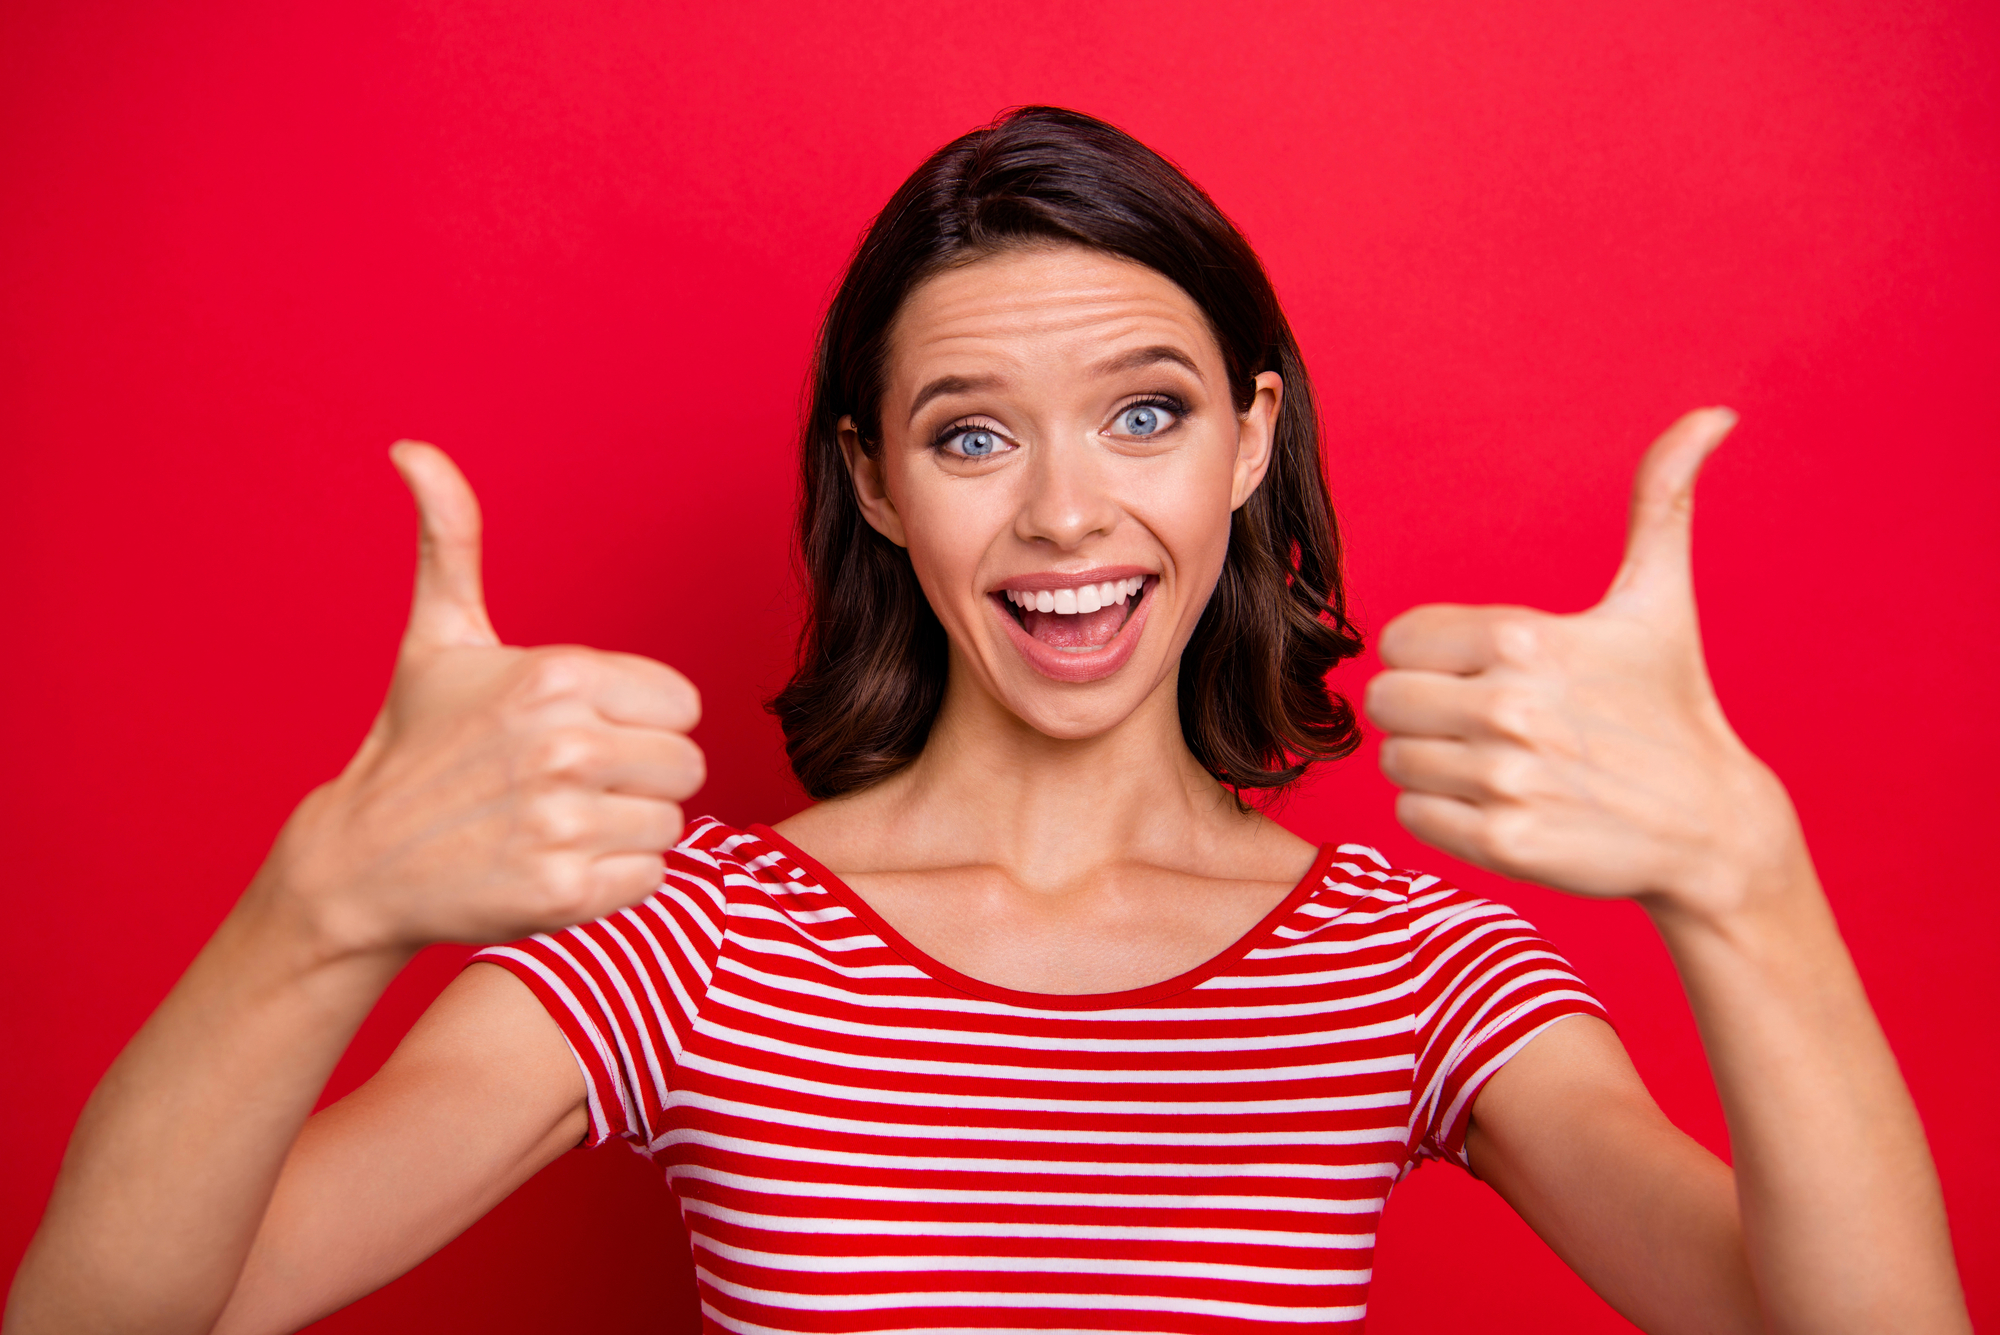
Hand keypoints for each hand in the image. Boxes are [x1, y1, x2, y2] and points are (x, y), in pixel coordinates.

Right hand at [261, 442, 704, 956]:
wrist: (356, 863)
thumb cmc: (414, 743)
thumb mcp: (439, 638)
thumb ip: (449, 540)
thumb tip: (412, 450)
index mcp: (557, 676)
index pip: (682, 703)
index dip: (640, 721)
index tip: (583, 732)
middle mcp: (564, 745)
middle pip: (686, 765)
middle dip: (638, 777)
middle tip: (569, 785)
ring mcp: (562, 823)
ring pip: (671, 824)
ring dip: (626, 830)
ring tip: (557, 823)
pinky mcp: (562, 894)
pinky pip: (648, 879)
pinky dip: (613, 881)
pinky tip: (555, 864)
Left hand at [1364, 408, 1799, 915]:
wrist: (1714, 828)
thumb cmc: (1672, 706)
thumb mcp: (1660, 600)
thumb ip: (1661, 500)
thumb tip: (1712, 415)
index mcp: (1525, 638)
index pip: (1401, 641)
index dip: (1434, 658)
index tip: (1484, 673)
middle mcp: (1509, 707)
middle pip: (1386, 701)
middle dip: (1425, 710)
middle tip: (1486, 722)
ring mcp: (1506, 778)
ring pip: (1396, 760)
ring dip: (1434, 764)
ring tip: (1499, 764)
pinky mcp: (1503, 843)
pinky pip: (1412, 815)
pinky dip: (1443, 814)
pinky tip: (1502, 805)